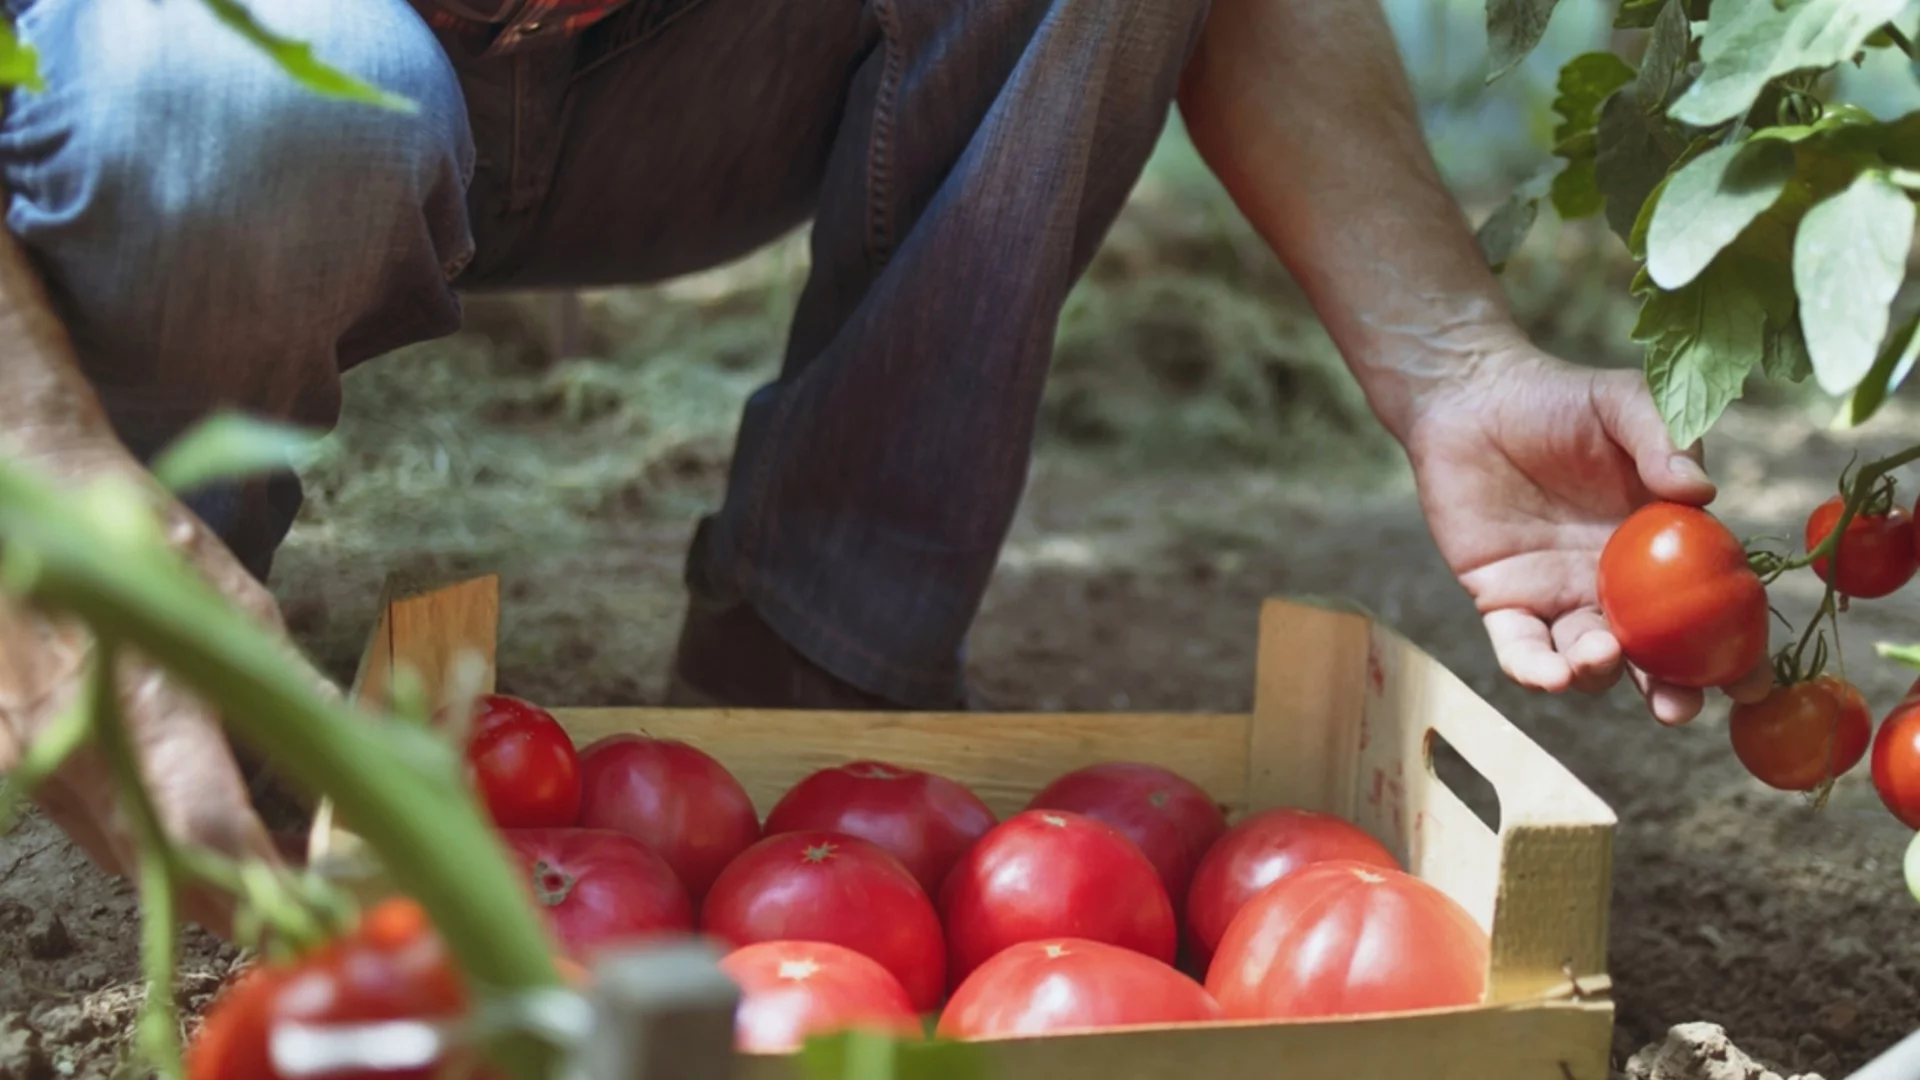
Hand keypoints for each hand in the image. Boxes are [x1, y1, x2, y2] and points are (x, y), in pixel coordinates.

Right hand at [0, 446, 335, 934]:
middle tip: (316, 912)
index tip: (325, 901)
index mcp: (147, 706)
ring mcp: (42, 765)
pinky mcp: (22, 767)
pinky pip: (100, 833)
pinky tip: (210, 840)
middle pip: (170, 869)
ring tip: (280, 880)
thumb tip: (363, 742)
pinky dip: (158, 848)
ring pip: (132, 861)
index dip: (268, 881)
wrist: (29, 498)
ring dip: (205, 883)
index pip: (210, 827)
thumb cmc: (142, 541)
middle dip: (245, 905)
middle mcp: (85, 750)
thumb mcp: (235, 602)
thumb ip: (289, 685)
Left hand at [1400, 339, 1772, 723]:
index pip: (1710, 609)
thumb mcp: (1624, 403)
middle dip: (1670, 692)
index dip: (1734, 651)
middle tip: (1676, 708)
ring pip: (1588, 660)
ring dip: (1599, 673)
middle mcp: (1618, 585)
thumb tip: (1702, 492)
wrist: (1472, 398)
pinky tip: (1549, 674)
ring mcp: (1560, 596)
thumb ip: (1666, 440)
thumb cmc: (1558, 400)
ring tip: (1600, 656)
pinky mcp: (1504, 599)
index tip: (1753, 684)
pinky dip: (1533, 669)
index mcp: (1664, 549)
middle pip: (1652, 656)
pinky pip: (1519, 649)